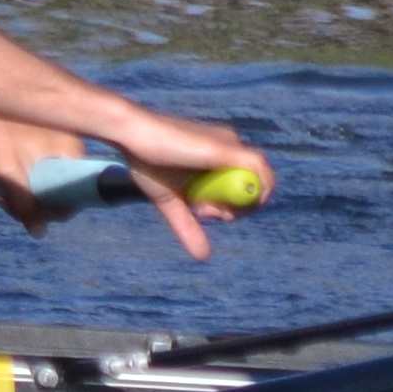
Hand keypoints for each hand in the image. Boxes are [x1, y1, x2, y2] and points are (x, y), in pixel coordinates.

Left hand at [0, 117, 96, 233]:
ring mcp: (53, 139)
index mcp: (71, 147)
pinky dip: (22, 178)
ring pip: (46, 178)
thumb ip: (26, 205)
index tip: (38, 215)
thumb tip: (39, 232)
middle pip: (61, 186)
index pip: (77, 189)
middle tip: (11, 206)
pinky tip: (2, 184)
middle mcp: (68, 142)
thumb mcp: (10, 175)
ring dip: (26, 192)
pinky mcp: (37, 138)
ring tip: (3, 197)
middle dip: (37, 201)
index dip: (59, 207)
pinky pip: (37, 166)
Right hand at [105, 108, 271, 260]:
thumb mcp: (171, 201)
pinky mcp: (228, 149)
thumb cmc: (146, 162)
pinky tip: (227, 205)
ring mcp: (231, 146)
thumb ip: (188, 226)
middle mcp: (229, 146)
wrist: (132, 134)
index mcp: (218, 155)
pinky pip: (260, 173)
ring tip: (204, 207)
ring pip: (259, 182)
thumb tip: (203, 257)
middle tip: (203, 212)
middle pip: (253, 186)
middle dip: (235, 209)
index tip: (203, 212)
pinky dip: (254, 193)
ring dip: (239, 205)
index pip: (242, 186)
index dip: (231, 206)